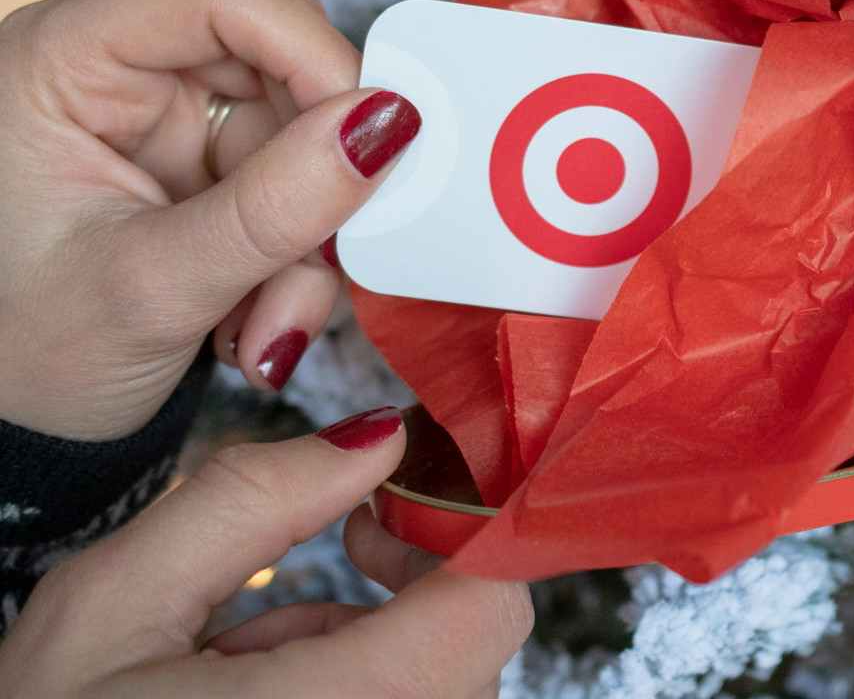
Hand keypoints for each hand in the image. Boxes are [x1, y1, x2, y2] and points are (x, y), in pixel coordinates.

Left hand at [0, 0, 420, 440]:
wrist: (19, 433)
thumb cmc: (33, 358)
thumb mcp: (152, 289)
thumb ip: (273, 209)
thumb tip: (392, 123)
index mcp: (63, 60)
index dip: (314, 54)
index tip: (374, 142)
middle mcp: (122, 70)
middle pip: (284, 63)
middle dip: (319, 177)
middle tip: (324, 266)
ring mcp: (170, 120)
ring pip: (309, 138)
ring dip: (311, 244)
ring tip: (267, 330)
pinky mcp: (209, 168)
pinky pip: (301, 187)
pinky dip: (300, 262)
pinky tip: (257, 324)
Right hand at [0, 410, 533, 696]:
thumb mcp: (111, 611)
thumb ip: (251, 503)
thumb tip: (376, 435)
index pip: (489, 604)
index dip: (456, 531)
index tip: (388, 505)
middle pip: (470, 643)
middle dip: (402, 587)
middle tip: (322, 559)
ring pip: (440, 684)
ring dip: (370, 647)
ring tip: (248, 651)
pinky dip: (358, 690)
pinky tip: (258, 694)